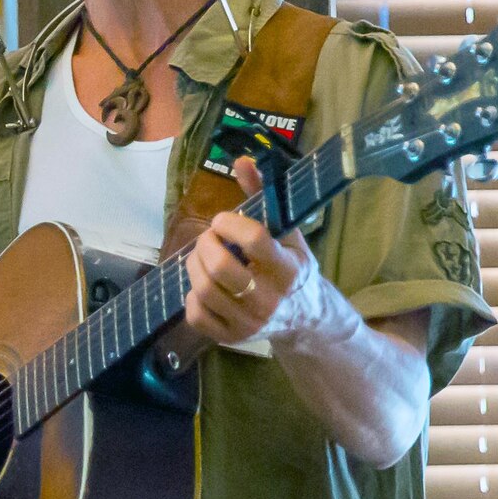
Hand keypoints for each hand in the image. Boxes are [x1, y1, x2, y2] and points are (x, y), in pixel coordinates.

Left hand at [182, 155, 322, 345]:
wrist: (305, 318)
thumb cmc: (291, 267)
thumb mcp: (286, 232)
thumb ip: (263, 195)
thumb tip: (241, 160)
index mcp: (288, 268)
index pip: (252, 239)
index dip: (228, 223)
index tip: (222, 220)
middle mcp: (270, 299)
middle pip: (220, 267)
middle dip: (205, 244)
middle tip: (208, 238)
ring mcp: (250, 322)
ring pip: (203, 289)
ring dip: (194, 265)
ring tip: (203, 257)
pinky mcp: (232, 338)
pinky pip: (195, 314)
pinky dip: (192, 295)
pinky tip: (205, 285)